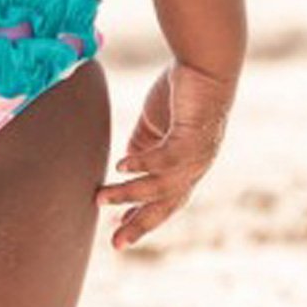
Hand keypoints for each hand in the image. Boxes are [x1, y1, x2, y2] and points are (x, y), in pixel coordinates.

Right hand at [96, 61, 235, 249]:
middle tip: (115, 243)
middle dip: (139, 224)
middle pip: (166, 205)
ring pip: (161, 185)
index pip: (164, 201)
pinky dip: (143, 164)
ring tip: (100, 197)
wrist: (206, 63)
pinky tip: (120, 166)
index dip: (142, 218)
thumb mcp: (155, 125)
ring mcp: (198, 154)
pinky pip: (166, 158)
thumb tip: (125, 166)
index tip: (118, 233)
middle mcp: (196, 167)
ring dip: (130, 194)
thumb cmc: (183, 90)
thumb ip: (142, 147)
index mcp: (186, 167)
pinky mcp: (194, 135)